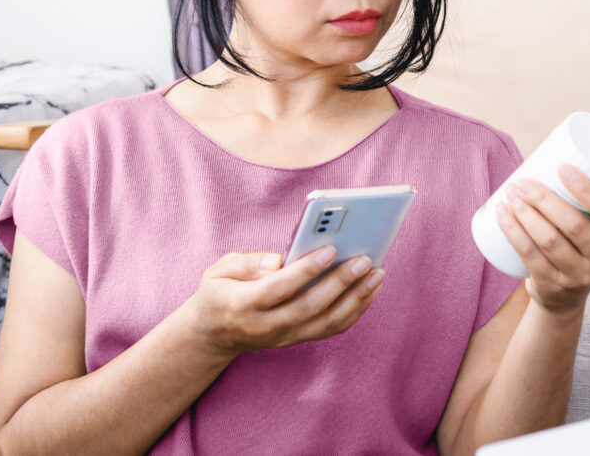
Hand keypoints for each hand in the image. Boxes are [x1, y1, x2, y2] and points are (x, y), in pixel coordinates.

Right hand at [186, 246, 383, 357]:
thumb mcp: (217, 272)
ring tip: (377, 273)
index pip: (280, 287)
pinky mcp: (298, 339)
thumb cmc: (219, 293)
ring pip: (327, 322)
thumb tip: (279, 260)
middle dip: (340, 282)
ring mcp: (285, 336)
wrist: (213, 336)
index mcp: (244, 304)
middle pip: (310, 306)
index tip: (331, 249)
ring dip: (356, 298)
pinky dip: (356, 310)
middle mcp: (267, 325)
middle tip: (364, 259)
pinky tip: (370, 289)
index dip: (306, 270)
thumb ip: (246, 263)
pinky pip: (331, 328)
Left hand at [496, 164, 589, 315]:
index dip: (586, 188)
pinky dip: (513, 232)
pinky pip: (530, 256)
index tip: (561, 166)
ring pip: (549, 240)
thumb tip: (547, 152)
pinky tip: (502, 215)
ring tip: (509, 193)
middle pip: (574, 225)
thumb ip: (581, 199)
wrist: (563, 298)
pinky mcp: (552, 285)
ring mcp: (578, 275)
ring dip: (525, 213)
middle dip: (544, 198)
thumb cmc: (575, 245)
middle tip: (522, 181)